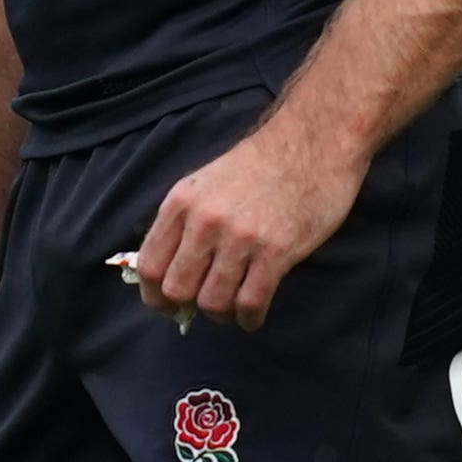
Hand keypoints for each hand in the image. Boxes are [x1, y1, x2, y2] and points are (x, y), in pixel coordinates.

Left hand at [126, 111, 366, 326]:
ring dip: (221, 315)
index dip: (154, 294)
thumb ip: (182, 222)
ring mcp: (240, 238)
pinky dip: (249, 318)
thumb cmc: (259, 166)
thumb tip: (165, 270)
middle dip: (187, 307)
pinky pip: (250, 303)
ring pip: (212, 303)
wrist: (311, 143)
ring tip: (232, 308)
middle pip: (176, 290)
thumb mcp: (204, 185)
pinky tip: (252, 314)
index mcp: (181, 204)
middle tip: (204, 305)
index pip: (149, 265)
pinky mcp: (276, 252)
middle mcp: (205, 222)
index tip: (166, 304)